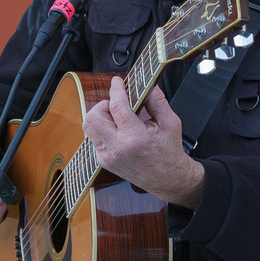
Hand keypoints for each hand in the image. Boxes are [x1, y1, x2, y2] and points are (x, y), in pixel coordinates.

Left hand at [83, 77, 204, 207]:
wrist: (166, 179)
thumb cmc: (169, 151)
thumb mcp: (170, 123)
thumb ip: (158, 101)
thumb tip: (147, 84)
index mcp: (136, 138)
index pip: (117, 107)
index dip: (116, 90)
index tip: (117, 82)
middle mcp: (118, 149)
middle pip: (94, 116)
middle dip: (104, 104)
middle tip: (117, 105)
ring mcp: (107, 157)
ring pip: (88, 126)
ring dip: (100, 117)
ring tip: (116, 118)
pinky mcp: (103, 161)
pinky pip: (94, 137)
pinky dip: (103, 130)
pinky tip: (118, 132)